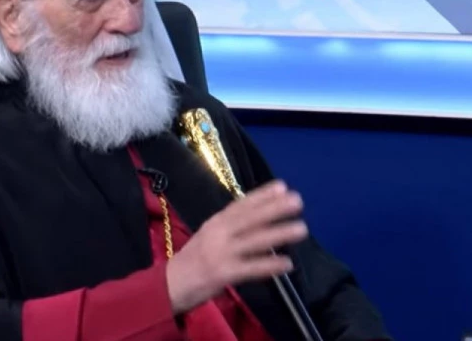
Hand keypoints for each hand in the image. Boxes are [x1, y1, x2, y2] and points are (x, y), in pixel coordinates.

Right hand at [166, 180, 307, 313]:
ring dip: (279, 234)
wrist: (169, 285)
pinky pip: (251, 268)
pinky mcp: (223, 273)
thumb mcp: (209, 235)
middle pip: (250, 218)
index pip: (241, 204)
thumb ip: (231, 226)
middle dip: (275, 208)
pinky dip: (269, 265)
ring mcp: (220, 253)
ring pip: (254, 240)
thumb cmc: (193, 259)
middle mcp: (218, 233)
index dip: (262, 195)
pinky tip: (287, 264)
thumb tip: (261, 215)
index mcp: (215, 222)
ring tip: (301, 228)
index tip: (282, 186)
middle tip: (297, 201)